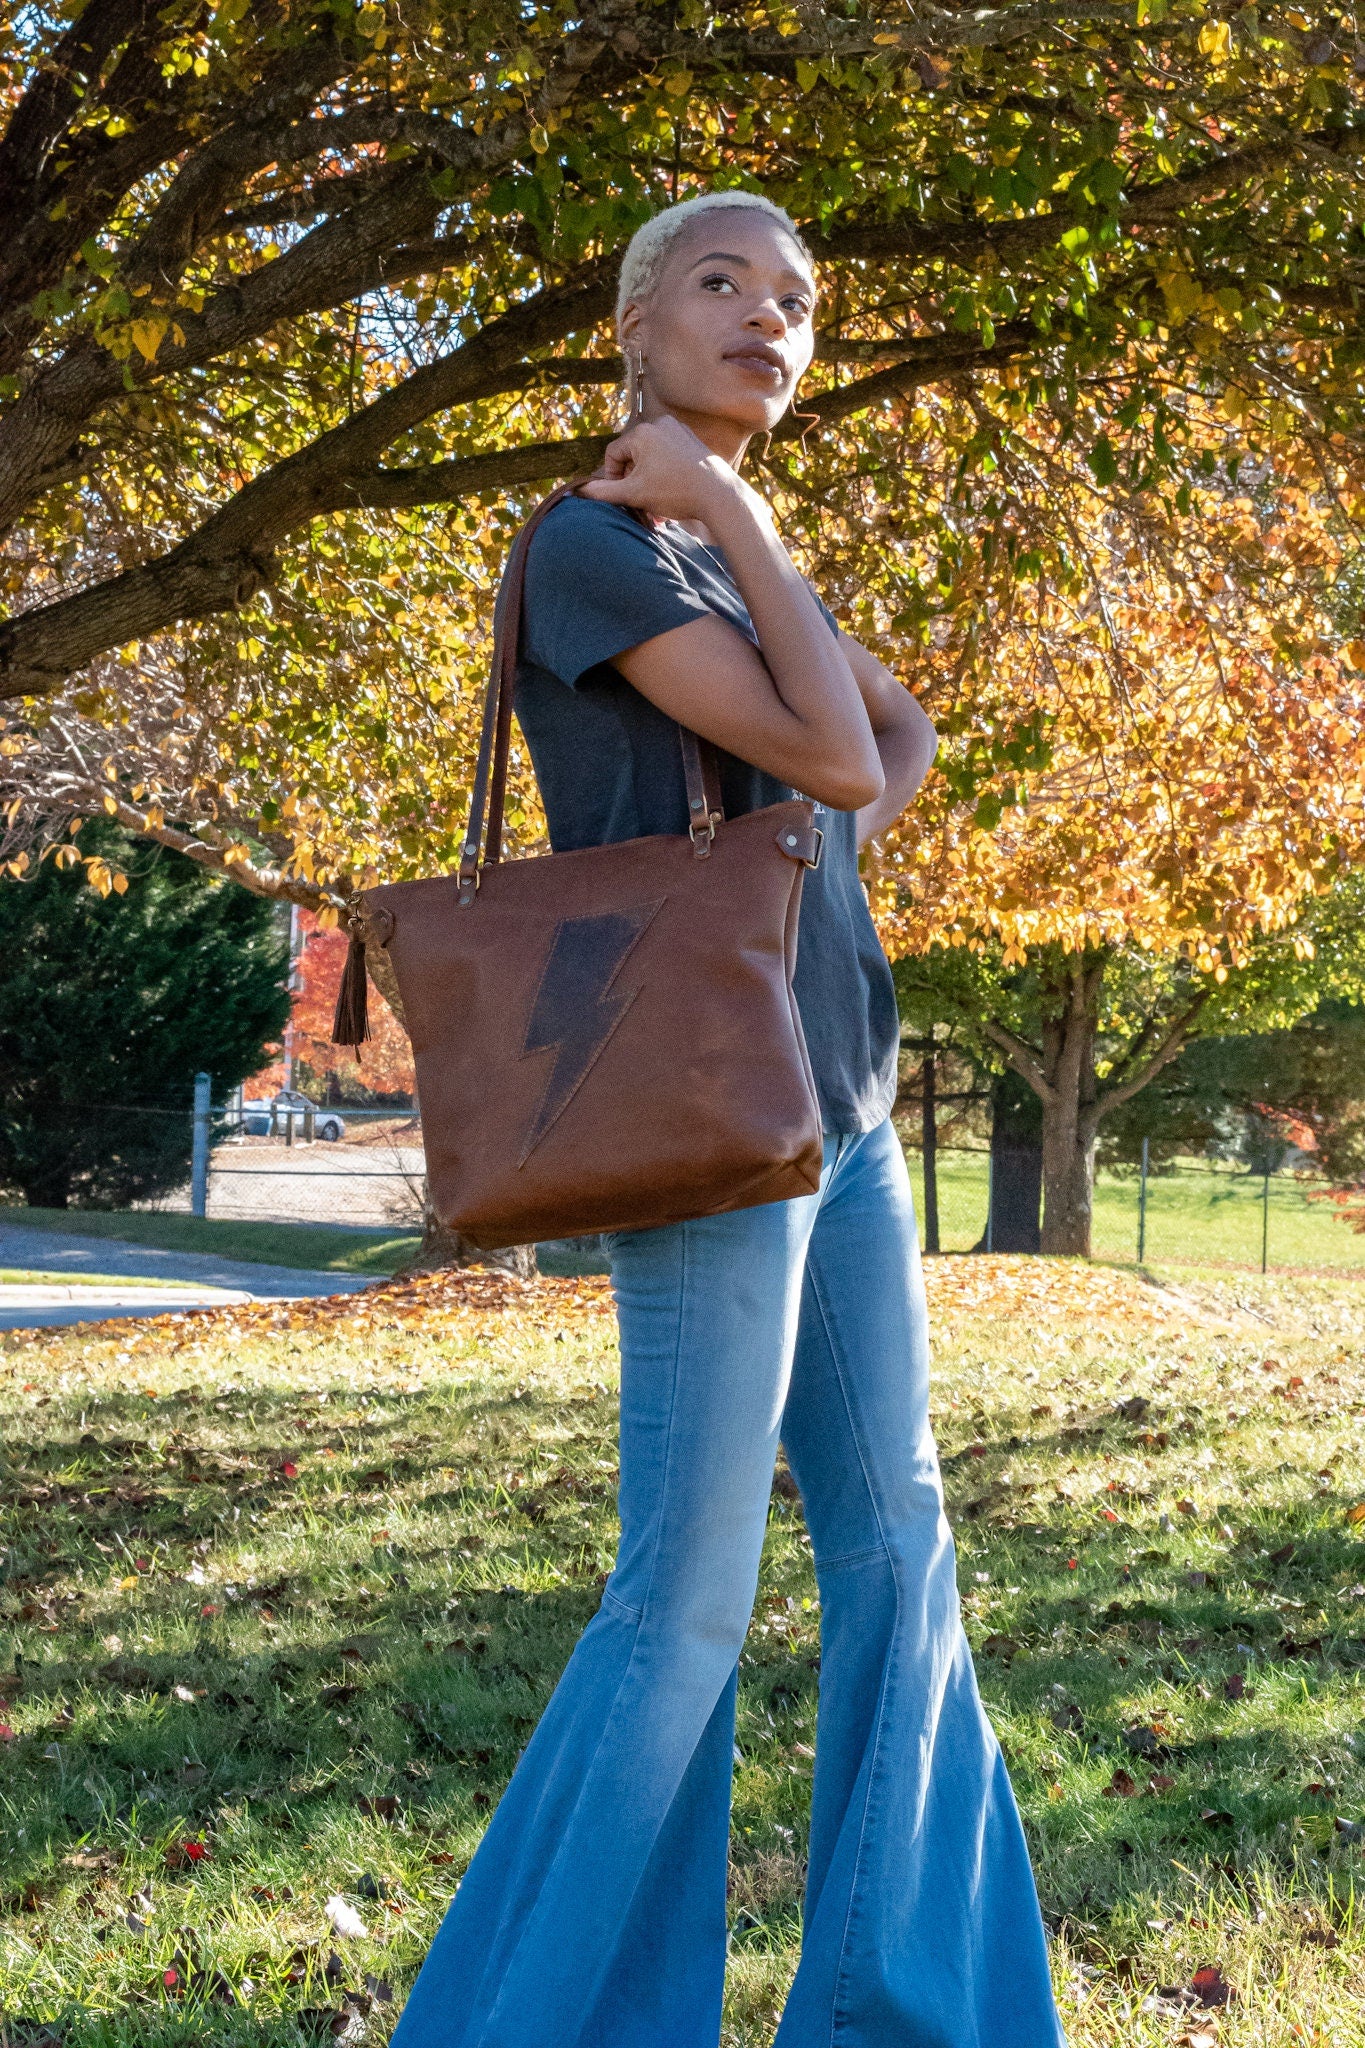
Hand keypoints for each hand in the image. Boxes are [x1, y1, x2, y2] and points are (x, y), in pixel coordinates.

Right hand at [578, 415, 750, 527]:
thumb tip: (578, 491)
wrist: (718, 494)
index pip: (614, 454)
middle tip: (639, 504)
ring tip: (655, 507)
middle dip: (633, 482)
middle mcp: (660, 424)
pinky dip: (664, 475)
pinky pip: (669, 457)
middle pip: (634, 456)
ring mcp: (679, 431)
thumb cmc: (675, 492)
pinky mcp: (692, 441)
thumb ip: (604, 492)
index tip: (620, 496)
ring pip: (652, 459)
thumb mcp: (634, 494)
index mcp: (642, 432)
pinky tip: (670, 496)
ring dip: (648, 483)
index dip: (612, 478)